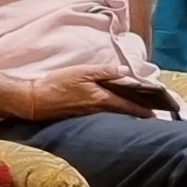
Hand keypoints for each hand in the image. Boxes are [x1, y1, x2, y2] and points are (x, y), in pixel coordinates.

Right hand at [25, 65, 153, 120]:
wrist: (33, 99)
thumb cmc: (58, 83)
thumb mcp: (83, 72)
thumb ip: (104, 71)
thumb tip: (125, 71)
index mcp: (100, 98)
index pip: (126, 105)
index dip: (141, 109)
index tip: (154, 114)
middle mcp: (96, 108)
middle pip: (121, 109)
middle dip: (137, 111)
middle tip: (152, 112)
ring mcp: (87, 112)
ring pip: (112, 111)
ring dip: (126, 109)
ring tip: (139, 107)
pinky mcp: (79, 112)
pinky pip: (102, 111)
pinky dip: (112, 108)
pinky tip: (115, 105)